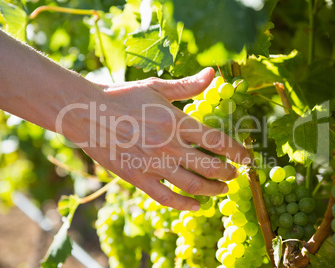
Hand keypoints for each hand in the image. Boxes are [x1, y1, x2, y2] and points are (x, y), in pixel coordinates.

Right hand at [65, 68, 249, 210]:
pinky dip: (184, 204)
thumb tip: (213, 73)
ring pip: (192, 185)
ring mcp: (152, 163)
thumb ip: (187, 85)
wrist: (86, 112)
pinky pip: (164, 197)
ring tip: (222, 190)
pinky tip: (196, 206)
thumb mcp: (156, 87)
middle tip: (235, 176)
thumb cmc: (122, 97)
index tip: (248, 158)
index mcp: (176, 121)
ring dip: (213, 190)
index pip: (218, 140)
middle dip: (228, 173)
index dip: (238, 152)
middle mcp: (168, 144)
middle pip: (210, 166)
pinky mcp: (136, 177)